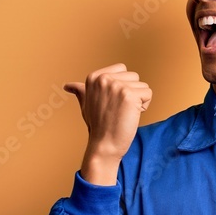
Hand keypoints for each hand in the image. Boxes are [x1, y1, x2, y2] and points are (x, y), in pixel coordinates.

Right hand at [64, 63, 151, 184]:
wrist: (104, 144)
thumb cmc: (97, 125)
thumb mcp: (85, 104)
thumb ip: (80, 91)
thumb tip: (67, 86)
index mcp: (94, 77)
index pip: (122, 69)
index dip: (123, 86)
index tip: (112, 102)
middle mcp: (104, 78)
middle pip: (134, 77)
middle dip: (131, 93)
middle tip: (118, 109)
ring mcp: (116, 86)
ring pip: (142, 86)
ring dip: (138, 100)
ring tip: (123, 113)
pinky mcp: (129, 95)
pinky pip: (148, 94)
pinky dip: (144, 107)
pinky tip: (130, 115)